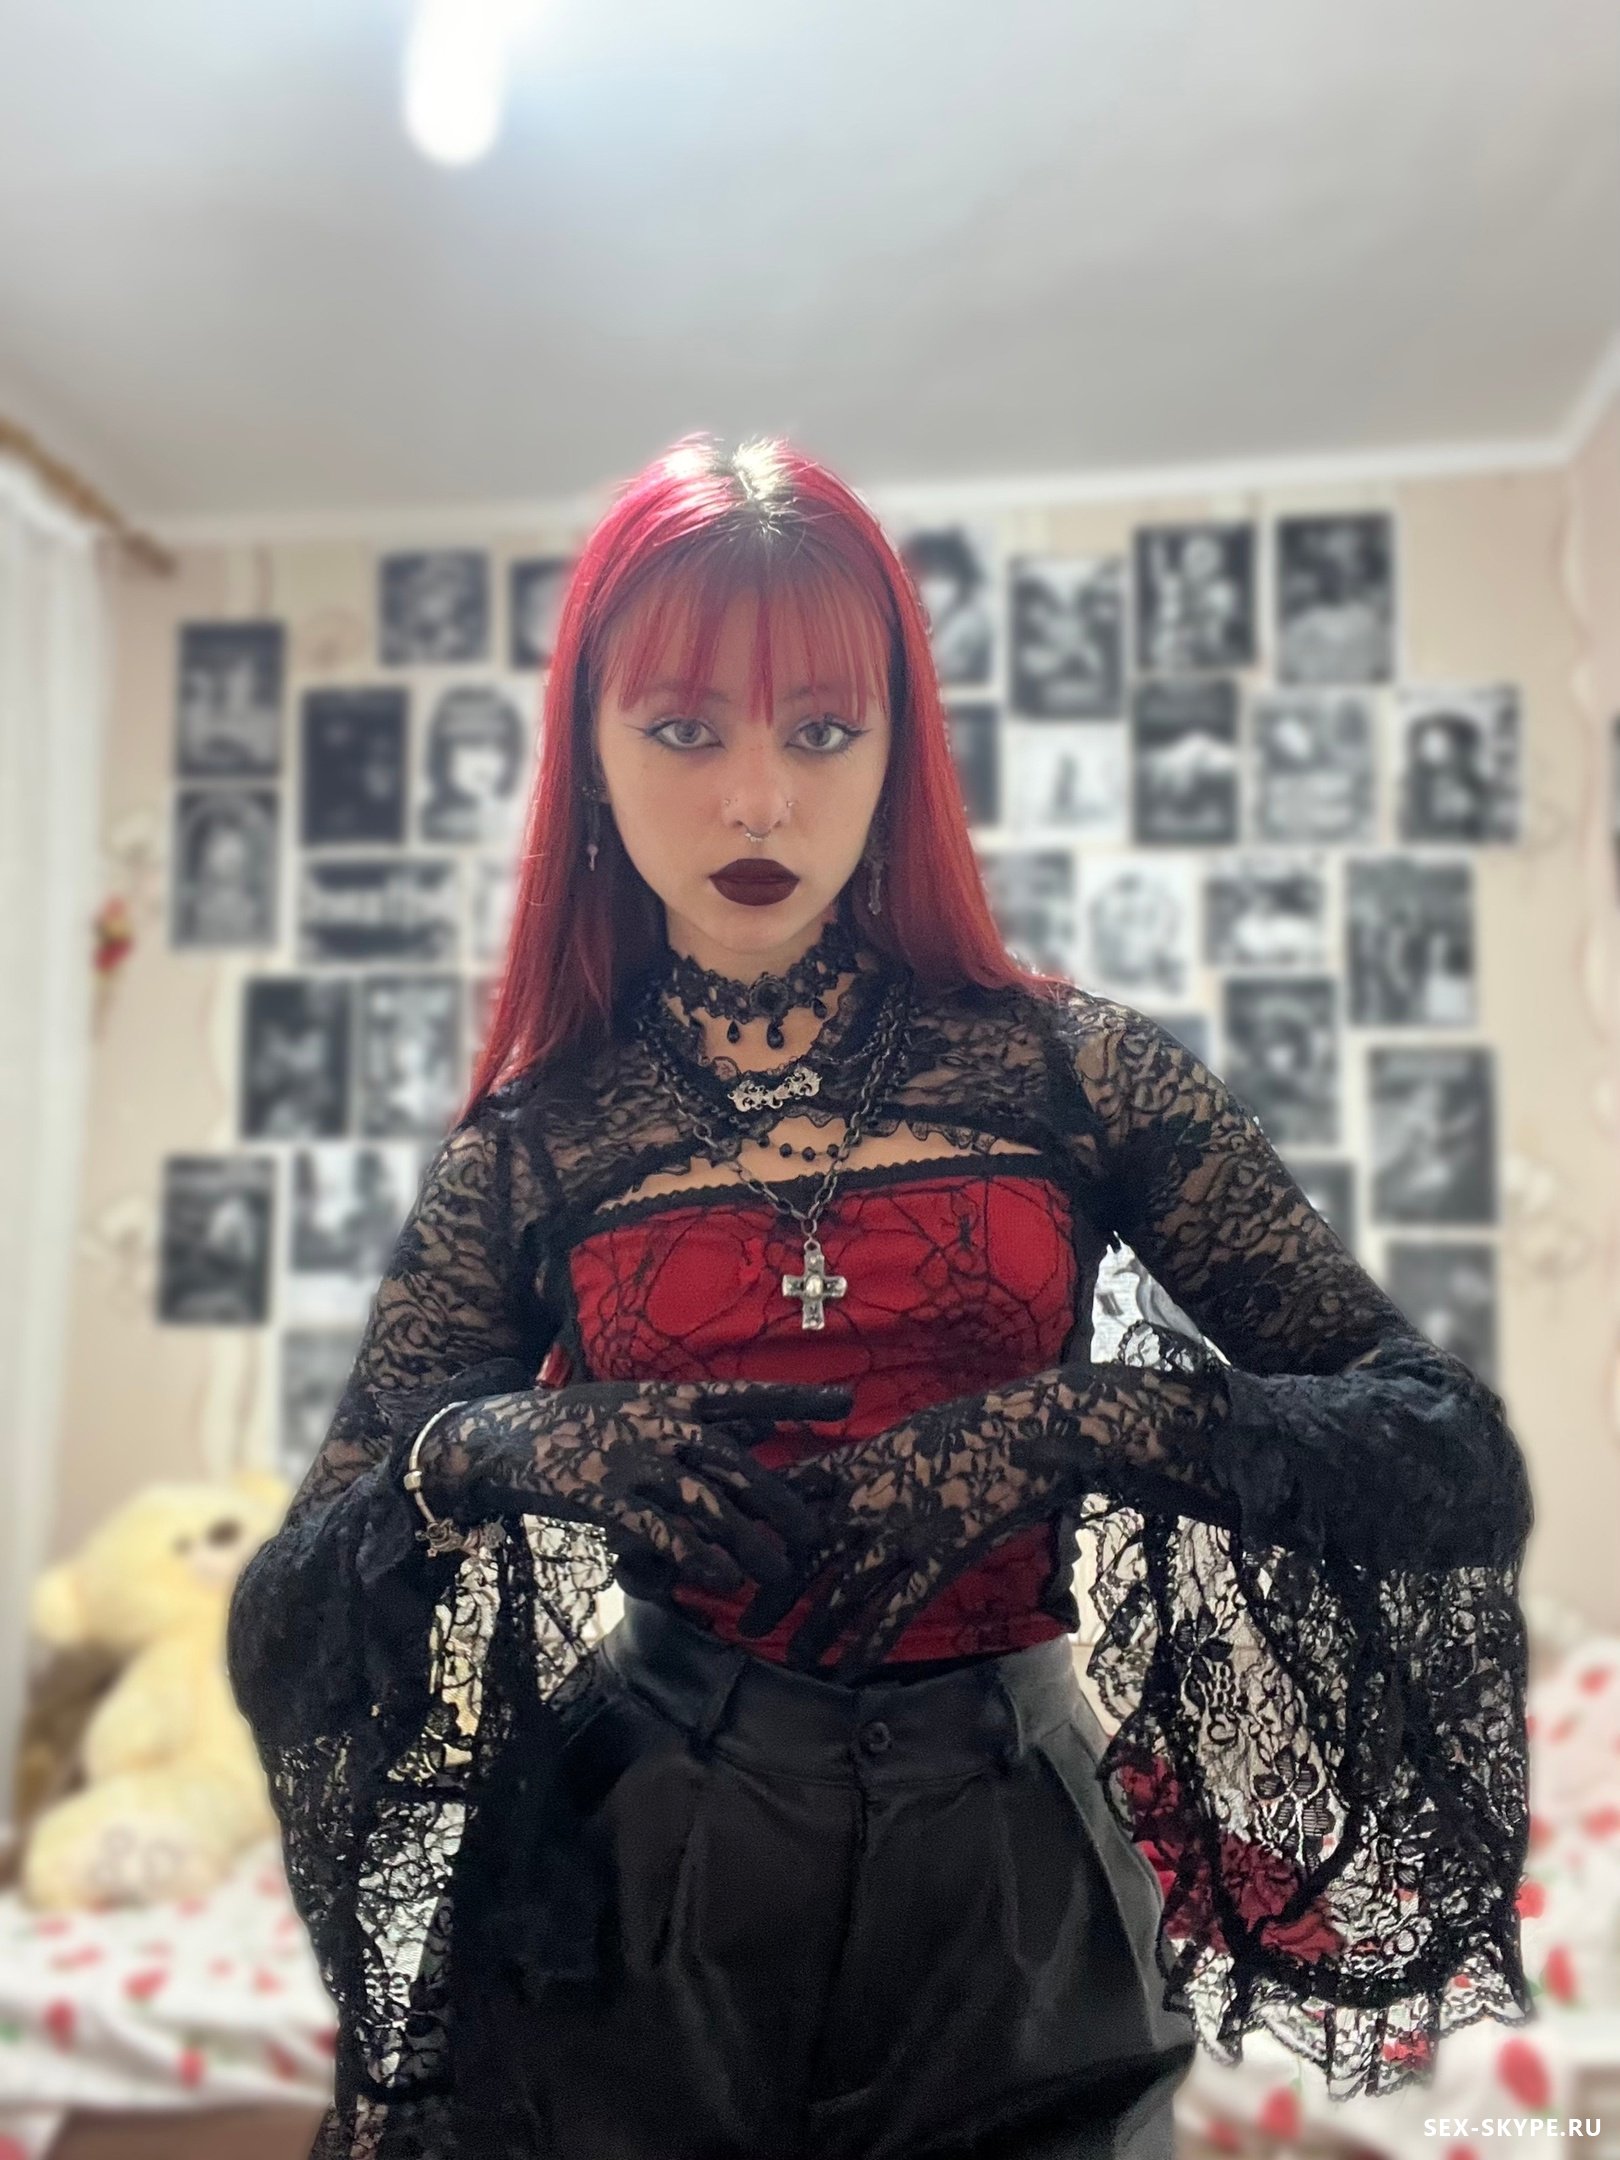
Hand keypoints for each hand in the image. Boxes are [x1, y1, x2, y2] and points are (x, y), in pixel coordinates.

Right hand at [418, 1375, 854, 1599]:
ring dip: (746, 1541)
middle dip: (782, 1500)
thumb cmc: (581, 1425)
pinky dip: (695, 1556)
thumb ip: (700, 1420)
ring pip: (706, 1504)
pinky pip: (661, 1532)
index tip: (847, 1403)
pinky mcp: (603, 1498)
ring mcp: (631, 1460)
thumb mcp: (644, 1407)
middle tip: (816, 1532)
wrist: (502, 1437)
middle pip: (737, 1463)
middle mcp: (659, 1424)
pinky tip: (721, 1578)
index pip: (746, 1395)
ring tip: (777, 1571)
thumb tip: (761, 1427)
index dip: (797, 1401)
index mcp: (672, 1398)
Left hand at [735, 1359, 1227, 1679]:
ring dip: (815, 1627)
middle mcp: (870, 1499)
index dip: (761, 1525)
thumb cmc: (979, 1423)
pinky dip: (868, 1642)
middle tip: (745, 1625)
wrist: (1033, 1431)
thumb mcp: (911, 1431)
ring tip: (790, 1657)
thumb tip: (853, 1473)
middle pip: (806, 1551)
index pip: (793, 1496)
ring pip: (843, 1588)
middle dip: (774, 1591)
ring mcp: (903, 1531)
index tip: (734, 1550)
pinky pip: (896, 1608)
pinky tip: (847, 1669)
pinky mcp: (940, 1558)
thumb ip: (876, 1459)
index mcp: (860, 1462)